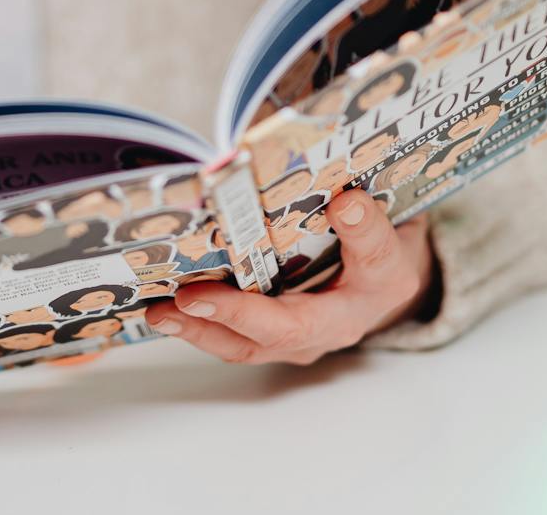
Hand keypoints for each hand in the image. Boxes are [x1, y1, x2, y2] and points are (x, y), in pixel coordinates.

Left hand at [146, 188, 437, 365]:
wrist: (377, 286)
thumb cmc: (377, 248)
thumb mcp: (386, 225)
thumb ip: (369, 217)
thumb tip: (347, 202)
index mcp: (379, 285)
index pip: (374, 259)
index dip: (359, 233)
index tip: (343, 206)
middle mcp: (338, 324)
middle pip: (287, 328)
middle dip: (235, 314)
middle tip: (189, 297)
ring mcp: (302, 339)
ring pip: (249, 344)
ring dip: (201, 328)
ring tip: (160, 311)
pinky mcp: (273, 339)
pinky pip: (234, 340)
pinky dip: (198, 326)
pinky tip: (165, 310)